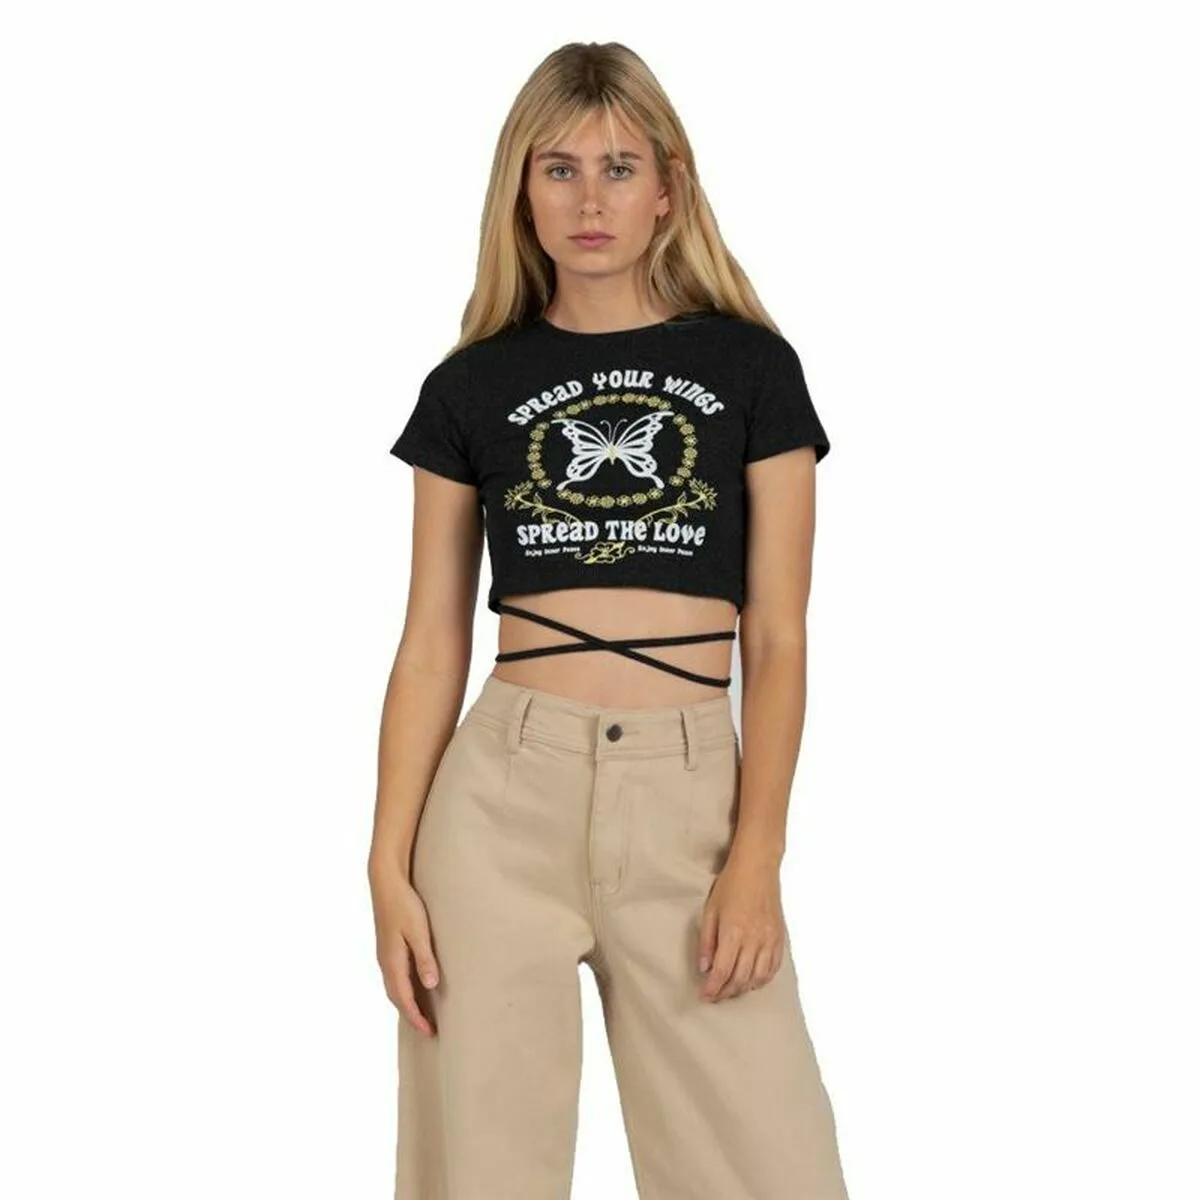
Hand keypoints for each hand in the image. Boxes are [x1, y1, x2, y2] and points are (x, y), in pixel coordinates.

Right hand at [370, 864, 441, 1037]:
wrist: (386, 882)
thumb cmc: (404, 905)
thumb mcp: (419, 931)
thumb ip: (424, 958)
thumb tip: (430, 986)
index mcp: (392, 962)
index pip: (404, 998)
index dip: (416, 1017)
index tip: (429, 1032)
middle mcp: (385, 962)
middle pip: (396, 997)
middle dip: (411, 1015)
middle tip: (428, 1030)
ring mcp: (385, 955)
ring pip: (394, 987)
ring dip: (406, 1003)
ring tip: (422, 1014)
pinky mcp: (388, 946)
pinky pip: (394, 976)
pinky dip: (403, 989)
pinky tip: (414, 986)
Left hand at [696, 849, 786, 1002]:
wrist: (757, 867)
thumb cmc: (731, 884)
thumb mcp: (711, 910)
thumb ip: (707, 941)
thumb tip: (704, 968)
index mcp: (734, 932)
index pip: (722, 971)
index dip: (712, 988)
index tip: (704, 996)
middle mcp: (754, 939)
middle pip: (740, 979)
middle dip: (725, 992)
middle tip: (715, 996)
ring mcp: (769, 940)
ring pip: (758, 978)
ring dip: (743, 989)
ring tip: (731, 989)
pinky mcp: (779, 938)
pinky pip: (773, 968)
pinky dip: (762, 980)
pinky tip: (752, 980)